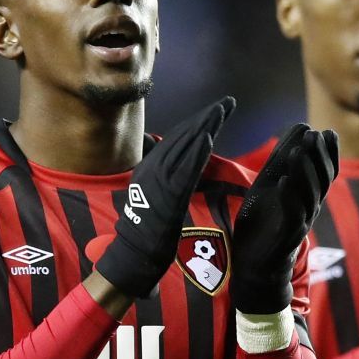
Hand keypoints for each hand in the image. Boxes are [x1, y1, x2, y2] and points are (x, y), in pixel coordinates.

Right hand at [93, 97, 233, 298]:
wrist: (131, 255)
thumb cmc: (143, 233)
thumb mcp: (151, 198)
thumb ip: (162, 182)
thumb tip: (175, 172)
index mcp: (147, 168)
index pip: (175, 139)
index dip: (196, 122)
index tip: (214, 110)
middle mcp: (151, 169)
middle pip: (182, 136)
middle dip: (205, 117)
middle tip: (226, 102)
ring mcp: (158, 181)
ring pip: (184, 146)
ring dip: (205, 126)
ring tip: (222, 110)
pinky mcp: (168, 196)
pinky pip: (185, 169)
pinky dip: (197, 151)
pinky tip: (209, 136)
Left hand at [230, 123, 339, 312]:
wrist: (253, 262)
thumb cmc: (264, 219)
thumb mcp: (272, 181)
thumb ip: (285, 156)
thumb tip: (302, 126)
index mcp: (309, 194)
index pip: (327, 171)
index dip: (330, 153)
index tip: (327, 132)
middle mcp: (310, 207)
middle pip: (322, 181)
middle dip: (319, 157)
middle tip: (314, 135)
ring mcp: (299, 222)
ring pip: (309, 196)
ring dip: (303, 173)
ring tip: (297, 152)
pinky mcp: (284, 236)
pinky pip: (291, 215)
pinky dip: (288, 198)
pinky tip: (283, 182)